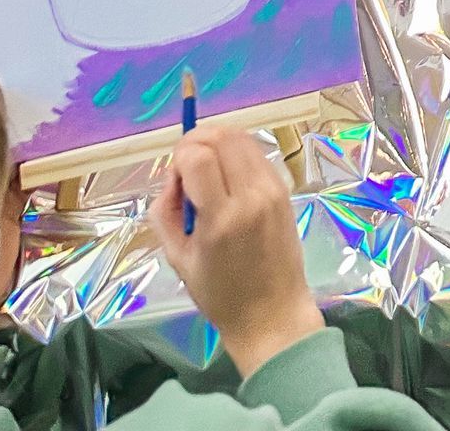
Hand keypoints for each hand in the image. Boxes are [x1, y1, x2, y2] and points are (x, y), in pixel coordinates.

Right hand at [150, 130, 322, 380]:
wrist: (272, 313)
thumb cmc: (220, 295)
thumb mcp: (178, 259)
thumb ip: (165, 212)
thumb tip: (173, 176)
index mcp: (221, 219)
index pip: (199, 157)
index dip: (180, 156)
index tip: (175, 176)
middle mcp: (251, 197)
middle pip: (222, 137)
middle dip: (196, 141)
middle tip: (186, 168)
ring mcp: (272, 189)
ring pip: (242, 138)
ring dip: (217, 143)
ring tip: (206, 171)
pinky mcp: (284, 188)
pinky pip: (256, 153)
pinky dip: (236, 153)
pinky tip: (227, 177)